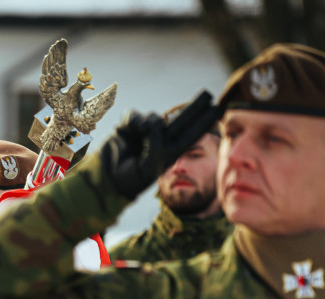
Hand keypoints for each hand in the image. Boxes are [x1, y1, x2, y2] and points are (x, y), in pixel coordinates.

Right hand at [99, 90, 219, 198]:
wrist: (105, 179)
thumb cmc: (131, 178)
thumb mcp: (152, 164)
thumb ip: (158, 142)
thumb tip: (156, 121)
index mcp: (169, 153)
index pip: (191, 134)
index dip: (205, 122)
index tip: (219, 110)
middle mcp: (159, 141)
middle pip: (180, 120)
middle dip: (194, 107)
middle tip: (208, 94)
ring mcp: (143, 133)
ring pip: (155, 117)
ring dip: (151, 121)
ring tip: (142, 132)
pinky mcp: (127, 128)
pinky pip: (135, 115)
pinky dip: (135, 119)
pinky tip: (132, 128)